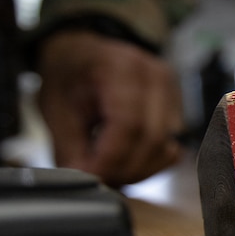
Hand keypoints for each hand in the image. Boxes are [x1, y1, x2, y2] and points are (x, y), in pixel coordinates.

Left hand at [37, 30, 183, 186]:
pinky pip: (172, 148)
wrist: (82, 55)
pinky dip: (150, 164)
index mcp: (119, 67)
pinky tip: (127, 159)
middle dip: (125, 169)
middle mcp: (154, 76)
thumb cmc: (68, 77)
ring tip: (111, 170)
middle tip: (99, 180)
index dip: (111, 158)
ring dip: (138, 170)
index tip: (91, 176)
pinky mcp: (179, 108)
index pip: (128, 123)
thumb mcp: (56, 110)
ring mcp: (172, 91)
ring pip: (166, 148)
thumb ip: (71, 149)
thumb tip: (86, 180)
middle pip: (152, 139)